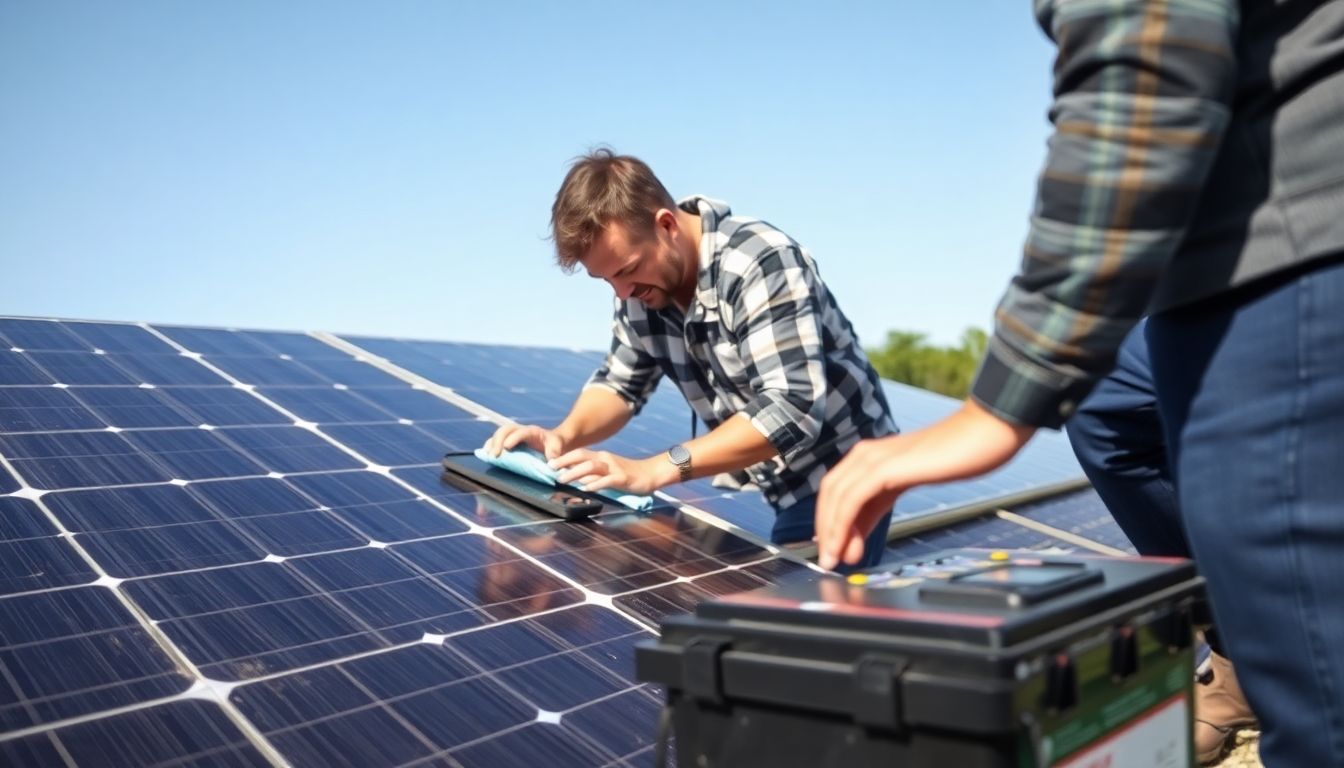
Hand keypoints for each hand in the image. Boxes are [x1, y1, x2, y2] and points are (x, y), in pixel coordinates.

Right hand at [483, 423, 567, 459]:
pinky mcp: (509, 441)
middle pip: (506, 430)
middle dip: (498, 440)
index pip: (521, 432)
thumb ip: (554, 452)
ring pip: (499, 434)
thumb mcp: (557, 446)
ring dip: (492, 443)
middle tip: (494, 454)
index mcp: (533, 431)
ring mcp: (513, 435)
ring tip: (487, 455)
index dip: (514, 438)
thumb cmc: (555, 444)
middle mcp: (521, 430)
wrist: (553, 441)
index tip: (507, 447)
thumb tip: (550, 462)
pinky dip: (490, 446)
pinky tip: (485, 454)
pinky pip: (497, 440)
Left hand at [548, 448, 672, 495]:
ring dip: (575, 473)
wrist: (651, 474)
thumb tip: (576, 479)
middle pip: (582, 456)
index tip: (549, 464)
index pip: (579, 454)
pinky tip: (586, 488)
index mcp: (601, 457)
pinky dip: (595, 484)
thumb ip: (593, 475)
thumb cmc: (628, 475)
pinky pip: (607, 480)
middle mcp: (606, 460)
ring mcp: (614, 468)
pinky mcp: (622, 478)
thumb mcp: (608, 473)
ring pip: (591, 467)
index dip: (563, 457)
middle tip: (550, 469)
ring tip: (562, 479)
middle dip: (565, 461)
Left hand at [815, 399, 1035, 570]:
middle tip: (828, 560)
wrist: (986, 432)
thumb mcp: (908, 483)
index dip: (829, 520)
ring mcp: (875, 457)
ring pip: (837, 496)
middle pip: (830, 492)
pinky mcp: (886, 466)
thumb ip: (880, 504)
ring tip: (834, 559)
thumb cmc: (956, 456)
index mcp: (871, 456)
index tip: (831, 548)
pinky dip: (843, 524)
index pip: (837, 489)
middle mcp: (867, 453)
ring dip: (831, 531)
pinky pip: (853, 498)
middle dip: (826, 528)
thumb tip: (857, 534)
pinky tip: (847, 545)